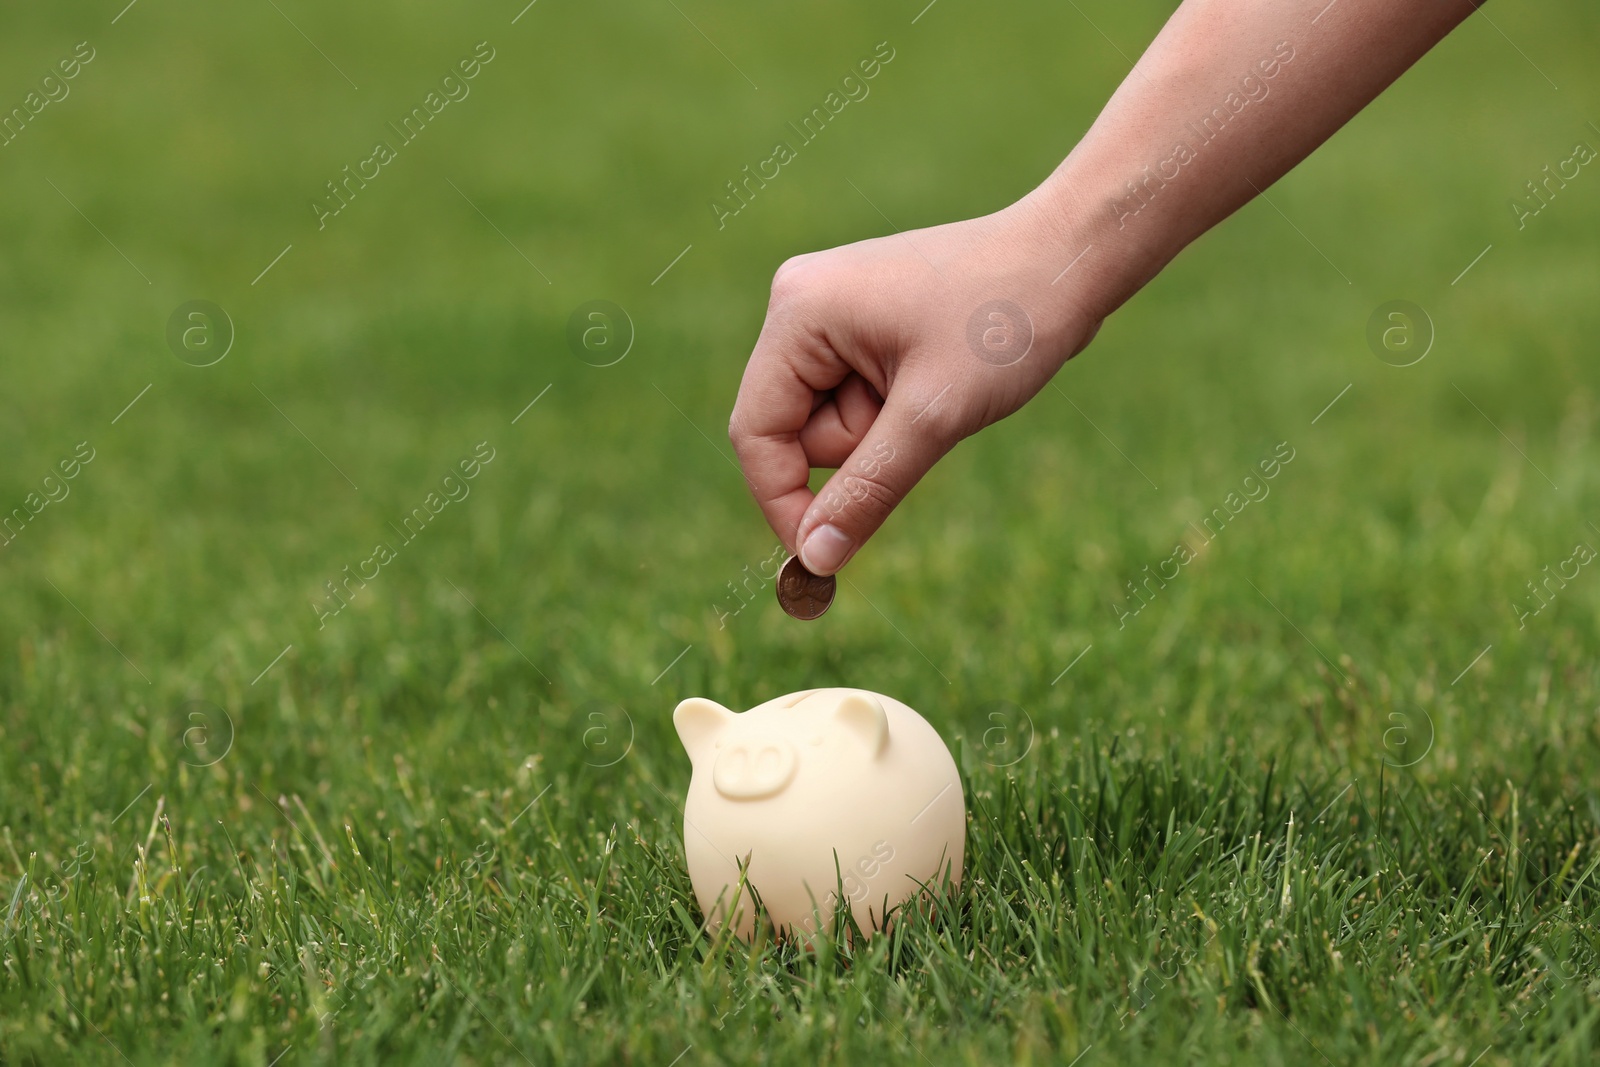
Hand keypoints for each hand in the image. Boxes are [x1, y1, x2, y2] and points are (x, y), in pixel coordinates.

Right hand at [729, 195, 1103, 575]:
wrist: (1070, 261)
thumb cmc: (1005, 323)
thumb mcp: (933, 417)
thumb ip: (867, 490)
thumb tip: (815, 560)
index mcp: (799, 312)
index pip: (756, 431)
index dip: (784, 500)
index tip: (825, 555)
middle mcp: (800, 304)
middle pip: (793, 429)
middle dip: (858, 449)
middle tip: (924, 420)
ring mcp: (830, 312)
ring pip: (829, 421)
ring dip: (883, 431)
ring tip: (941, 388)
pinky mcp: (860, 324)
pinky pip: (855, 400)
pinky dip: (895, 413)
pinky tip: (939, 379)